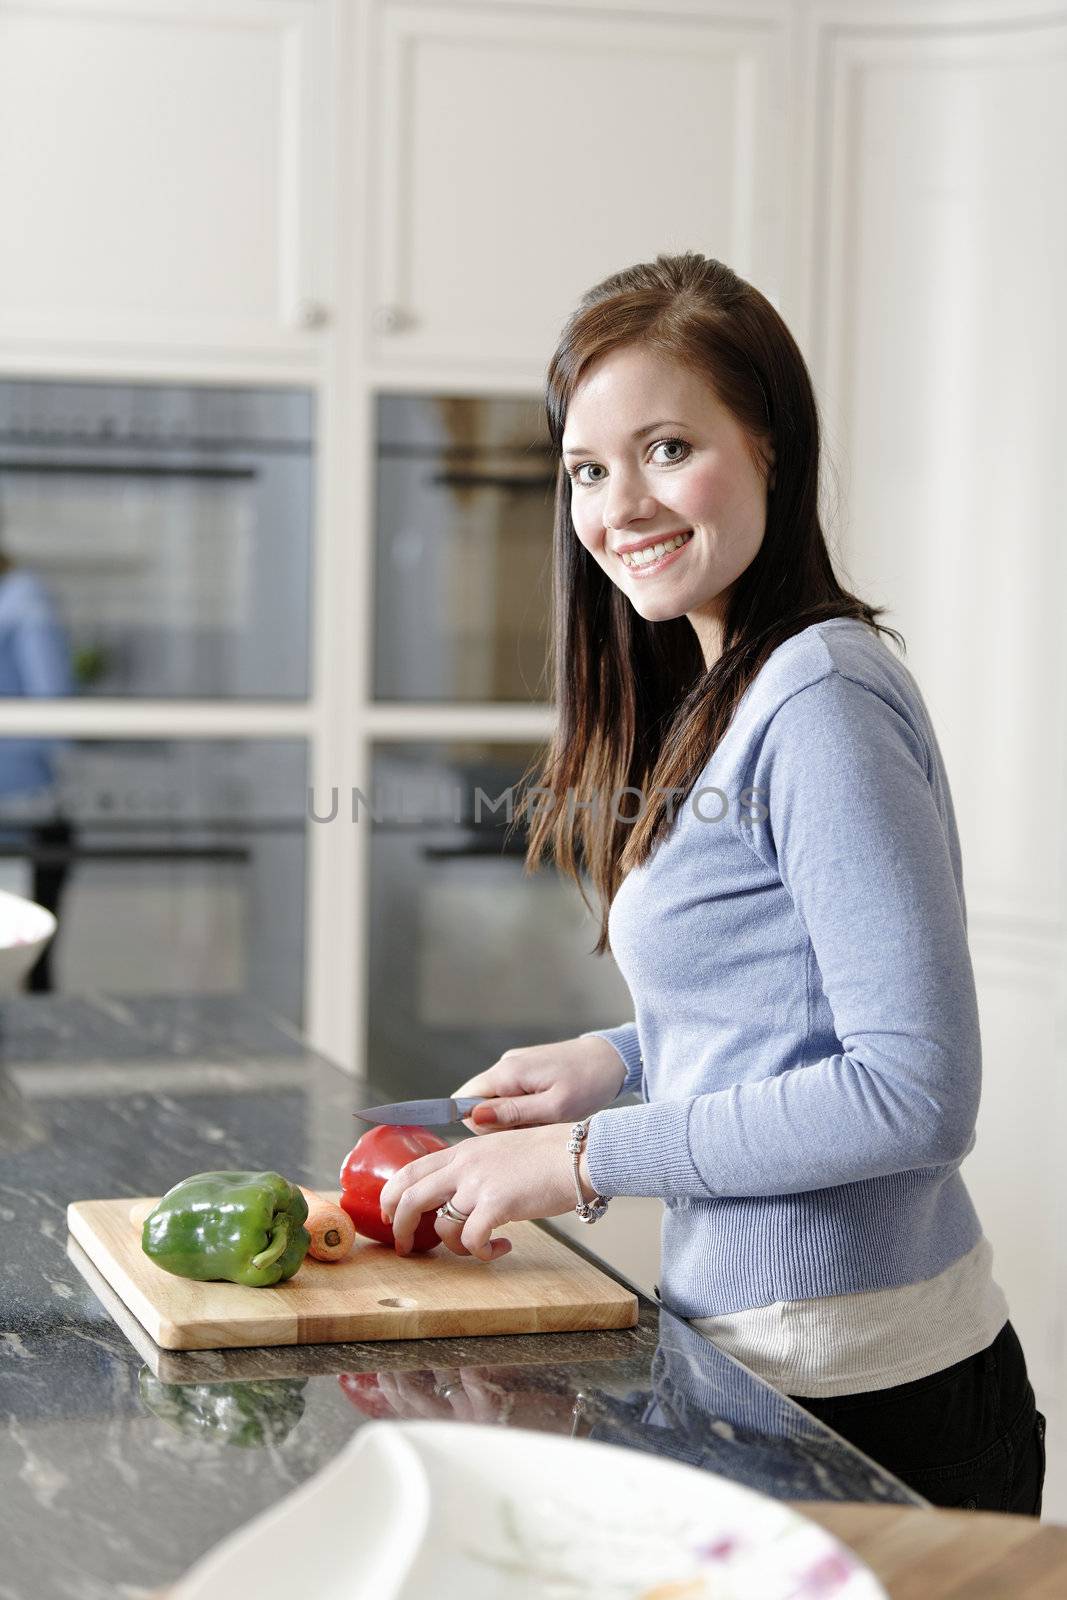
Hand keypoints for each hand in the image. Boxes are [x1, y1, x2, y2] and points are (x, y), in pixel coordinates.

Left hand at [378, 1121, 596, 1261]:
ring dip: (456, 1246)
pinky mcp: (497, 1204)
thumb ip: (478, 1167)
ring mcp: (478, 1184)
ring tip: (480, 1247)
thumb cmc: (548, 1154)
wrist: (578, 1154)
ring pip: (442, 1226)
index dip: (391, 1195)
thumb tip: (466, 1195)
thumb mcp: (502, 1150)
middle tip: (404, 1247)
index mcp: (463, 1151)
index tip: (389, 1214)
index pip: (410, 1170)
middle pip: (409, 1198)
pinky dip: (481, 1253)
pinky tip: (500, 1249)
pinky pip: (472, 1240)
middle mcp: (464, 1166)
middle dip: (399, 1227)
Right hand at [453, 1036, 625, 1133]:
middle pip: (479, 1104)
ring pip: (497, 1102)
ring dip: (515, 1119)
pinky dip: (526, 1109)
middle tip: (535, 1127)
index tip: (510, 1134)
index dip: (479, 1125)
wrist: (614, 1060)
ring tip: (547, 1118)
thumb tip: (474, 1118)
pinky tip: (549, 1110)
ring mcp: (516, 1065)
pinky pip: (512, 1095)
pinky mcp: (527, 1069)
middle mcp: (505, 1065)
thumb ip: (513, 1114)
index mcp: (507, 1072)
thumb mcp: (554, 1108)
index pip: (463, 1102)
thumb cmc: (589, 1084)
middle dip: (501, 1125)